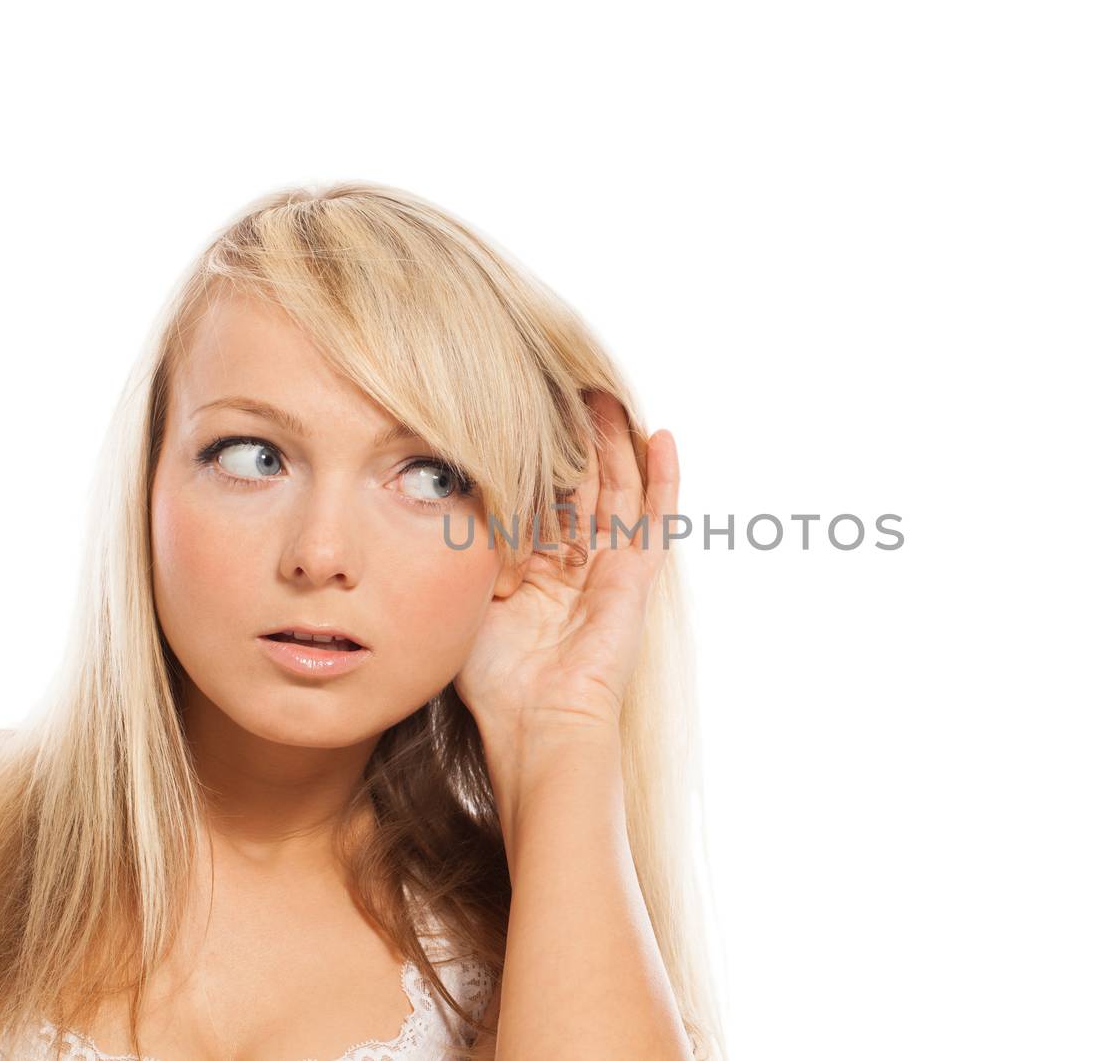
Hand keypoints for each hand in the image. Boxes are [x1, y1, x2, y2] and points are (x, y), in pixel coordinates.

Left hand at [453, 389, 679, 749]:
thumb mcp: (468, 595)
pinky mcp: (637, 578)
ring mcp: (609, 569)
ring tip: (607, 392)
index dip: (532, 453)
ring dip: (613, 441)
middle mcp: (573, 565)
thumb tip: (444, 490)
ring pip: (615, 489)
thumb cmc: (494, 678)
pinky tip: (661, 435)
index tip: (519, 405)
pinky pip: (655, 519)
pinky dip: (661, 478)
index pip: (536, 496)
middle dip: (575, 435)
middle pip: (580, 484)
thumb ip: (467, 549)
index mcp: (532, 570)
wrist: (537, 723)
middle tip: (566, 382)